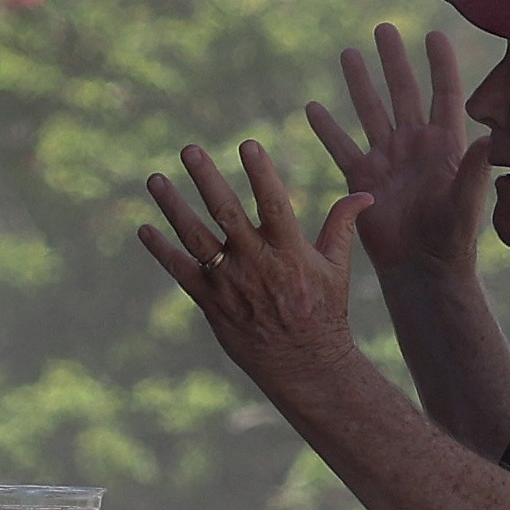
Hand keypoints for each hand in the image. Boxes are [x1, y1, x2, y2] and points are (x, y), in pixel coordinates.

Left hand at [138, 141, 369, 395]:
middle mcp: (257, 264)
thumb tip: (365, 194)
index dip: (261, 174)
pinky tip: (144, 229)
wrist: (304, 365)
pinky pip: (181, 272)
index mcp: (290, 251)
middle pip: (226, 213)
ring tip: (154, 179)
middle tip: (189, 149)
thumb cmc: (324, 313)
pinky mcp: (211, 303)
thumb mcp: (338, 269)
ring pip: (195, 238)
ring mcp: (230, 284)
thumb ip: (342, 226)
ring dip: (173, 207)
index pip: (274, 204)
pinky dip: (161, 250)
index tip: (248, 144)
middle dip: (206, 179)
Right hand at [306, 25, 491, 290]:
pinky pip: (341, 147)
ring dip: (359, 82)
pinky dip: (327, 128)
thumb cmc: (452, 238)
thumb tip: (492, 138)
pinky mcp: (362, 178)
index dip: (440, 64)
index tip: (434, 34)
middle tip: (383, 27)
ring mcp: (387, 159)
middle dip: (393, 60)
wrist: (421, 268)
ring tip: (348, 53)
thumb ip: (476, 170)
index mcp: (445, 144)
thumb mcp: (468, 201)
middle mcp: (415, 145)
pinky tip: (313, 107)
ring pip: (370, 111)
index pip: (444, 94)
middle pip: (403, 92)